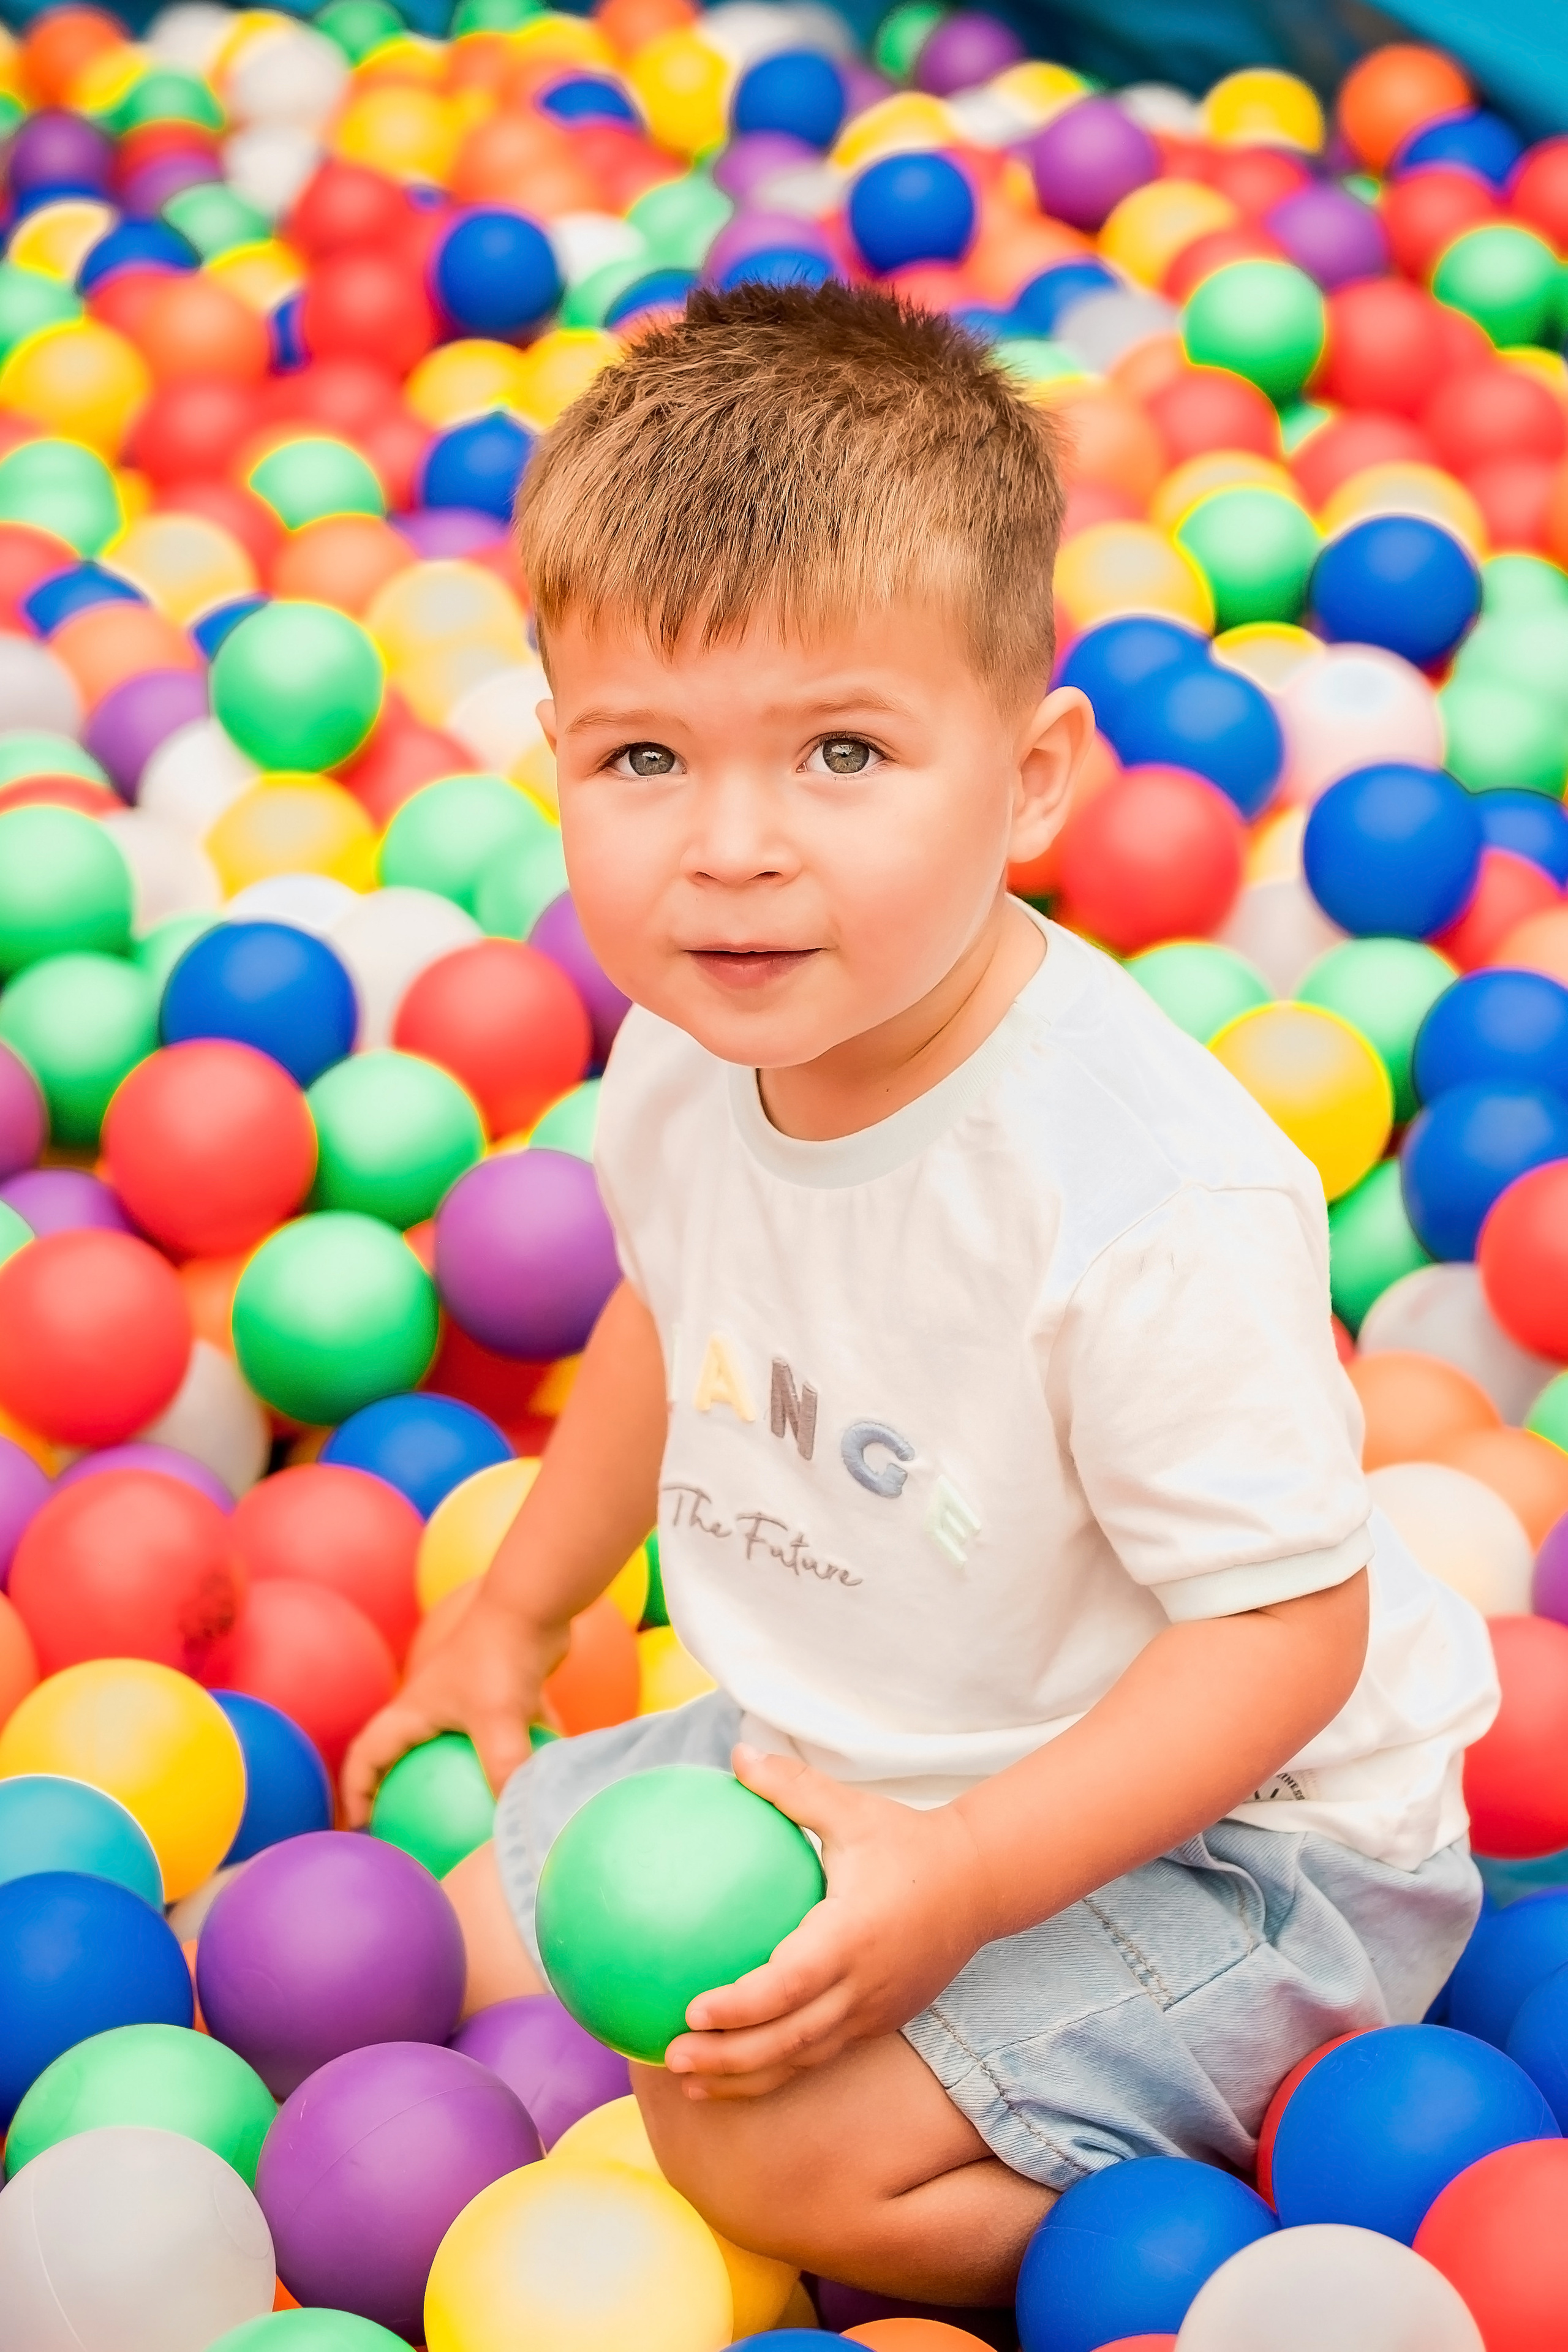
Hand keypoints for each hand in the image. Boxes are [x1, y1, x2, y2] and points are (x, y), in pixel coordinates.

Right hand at [340, 1595, 568, 1826]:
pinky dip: (528, 1749)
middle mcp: (435, 1705)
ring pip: (464, 1745)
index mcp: (412, 1712)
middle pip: (408, 1756)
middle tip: (418, 1831)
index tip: (362, 1829)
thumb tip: (514, 1822)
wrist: (533, 1600)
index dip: (356, 1793)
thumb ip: (504, 1770)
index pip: (367, 1757)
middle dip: (406, 1792)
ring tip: (485, 1814)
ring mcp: (472, 1695)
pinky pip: (514, 1729)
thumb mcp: (499, 1720)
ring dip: (471, 1774)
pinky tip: (551, 1777)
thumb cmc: (500, 1655)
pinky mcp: (508, 1688)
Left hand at [664, 1746, 991, 2099]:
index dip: (739, 2008)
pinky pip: (822, 2051)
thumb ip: (793, 1788)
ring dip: (746, 2077)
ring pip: (803, 2058)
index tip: (691, 2011)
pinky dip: (778, 2067)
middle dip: (728, 2060)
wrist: (979, 1883)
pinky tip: (737, 2068)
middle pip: (788, 2040)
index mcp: (851, 1936)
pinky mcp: (880, 2021)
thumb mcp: (852, 1809)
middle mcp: (863, 1985)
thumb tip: (736, 1756)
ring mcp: (874, 2011)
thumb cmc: (907, 1841)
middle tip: (671, 2058)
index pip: (787, 1985)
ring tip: (690, 2084)